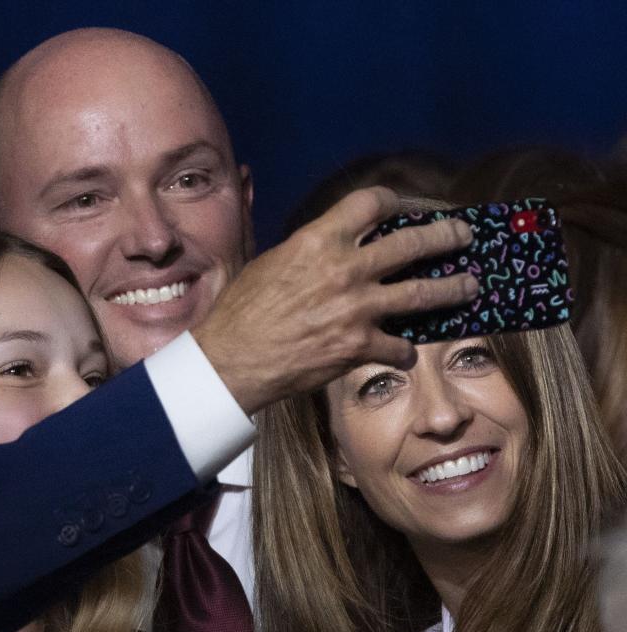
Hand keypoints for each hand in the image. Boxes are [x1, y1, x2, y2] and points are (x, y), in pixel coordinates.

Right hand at [192, 187, 477, 414]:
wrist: (232, 360)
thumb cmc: (241, 312)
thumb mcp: (270, 264)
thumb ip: (307, 252)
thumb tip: (324, 247)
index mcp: (318, 241)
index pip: (370, 203)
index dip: (395, 201)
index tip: (406, 208)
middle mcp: (345, 269)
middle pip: (413, 243)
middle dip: (445, 236)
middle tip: (462, 235)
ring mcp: (357, 309)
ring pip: (423, 293)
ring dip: (452, 288)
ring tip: (470, 285)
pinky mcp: (360, 346)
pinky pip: (400, 346)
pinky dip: (404, 349)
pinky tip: (403, 351)